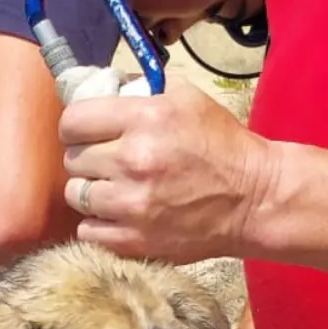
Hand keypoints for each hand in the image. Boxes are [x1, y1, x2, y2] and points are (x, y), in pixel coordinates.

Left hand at [59, 83, 275, 262]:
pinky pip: (87, 230)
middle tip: (107, 161)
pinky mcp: (135, 239)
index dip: (76, 126)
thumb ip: (139, 91)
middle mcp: (133, 160)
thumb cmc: (222, 146)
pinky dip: (98, 223)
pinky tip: (118, 214)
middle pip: (72, 159)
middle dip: (86, 157)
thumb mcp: (187, 99)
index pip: (73, 120)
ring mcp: (132, 204)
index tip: (85, 132)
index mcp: (145, 119)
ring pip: (76, 195)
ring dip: (91, 191)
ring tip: (114, 189)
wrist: (254, 199)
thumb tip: (100, 89)